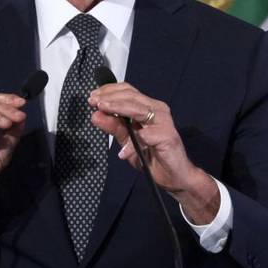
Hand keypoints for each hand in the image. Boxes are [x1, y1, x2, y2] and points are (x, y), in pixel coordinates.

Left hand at [89, 82, 217, 224]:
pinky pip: (146, 136)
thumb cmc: (152, 156)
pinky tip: (123, 152)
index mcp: (149, 107)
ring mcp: (164, 121)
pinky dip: (132, 144)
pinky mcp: (168, 136)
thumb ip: (113, 128)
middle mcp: (157, 110)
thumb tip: (95, 115)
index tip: (92, 96)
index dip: (109, 91)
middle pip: (131, 96)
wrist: (174, 176)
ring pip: (137, 109)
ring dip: (117, 108)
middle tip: (93, 102)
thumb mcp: (127, 140)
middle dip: (109, 97)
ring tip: (101, 110)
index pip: (128, 91)